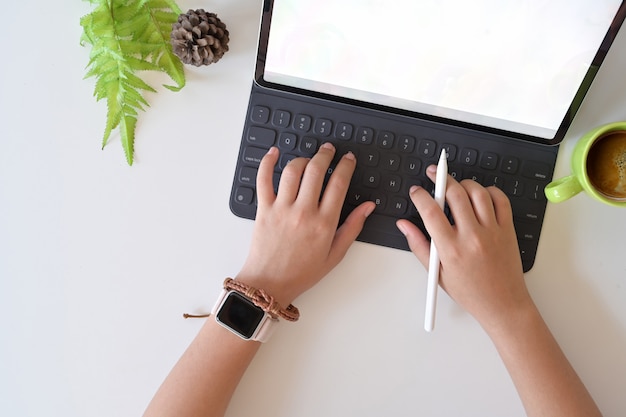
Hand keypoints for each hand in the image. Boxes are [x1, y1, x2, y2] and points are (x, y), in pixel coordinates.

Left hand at [237, 144, 375, 305]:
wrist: (269, 284)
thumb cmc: (302, 273)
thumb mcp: (335, 255)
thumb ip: (352, 228)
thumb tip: (368, 207)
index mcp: (324, 223)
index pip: (339, 184)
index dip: (346, 166)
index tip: (348, 159)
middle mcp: (303, 212)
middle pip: (316, 171)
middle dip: (325, 155)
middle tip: (329, 150)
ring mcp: (282, 209)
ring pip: (293, 171)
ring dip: (303, 158)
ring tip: (309, 158)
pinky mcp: (263, 210)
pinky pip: (263, 180)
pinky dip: (267, 163)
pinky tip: (274, 153)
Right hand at [396, 165, 532, 331]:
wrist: (503, 304)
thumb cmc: (470, 292)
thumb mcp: (437, 273)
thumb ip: (418, 245)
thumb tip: (404, 225)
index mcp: (451, 249)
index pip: (430, 211)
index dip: (420, 196)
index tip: (416, 192)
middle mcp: (472, 237)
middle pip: (454, 193)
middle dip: (440, 178)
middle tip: (434, 175)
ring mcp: (492, 231)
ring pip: (477, 191)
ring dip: (463, 183)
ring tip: (455, 187)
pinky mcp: (508, 230)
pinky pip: (500, 199)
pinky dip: (488, 191)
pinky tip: (479, 196)